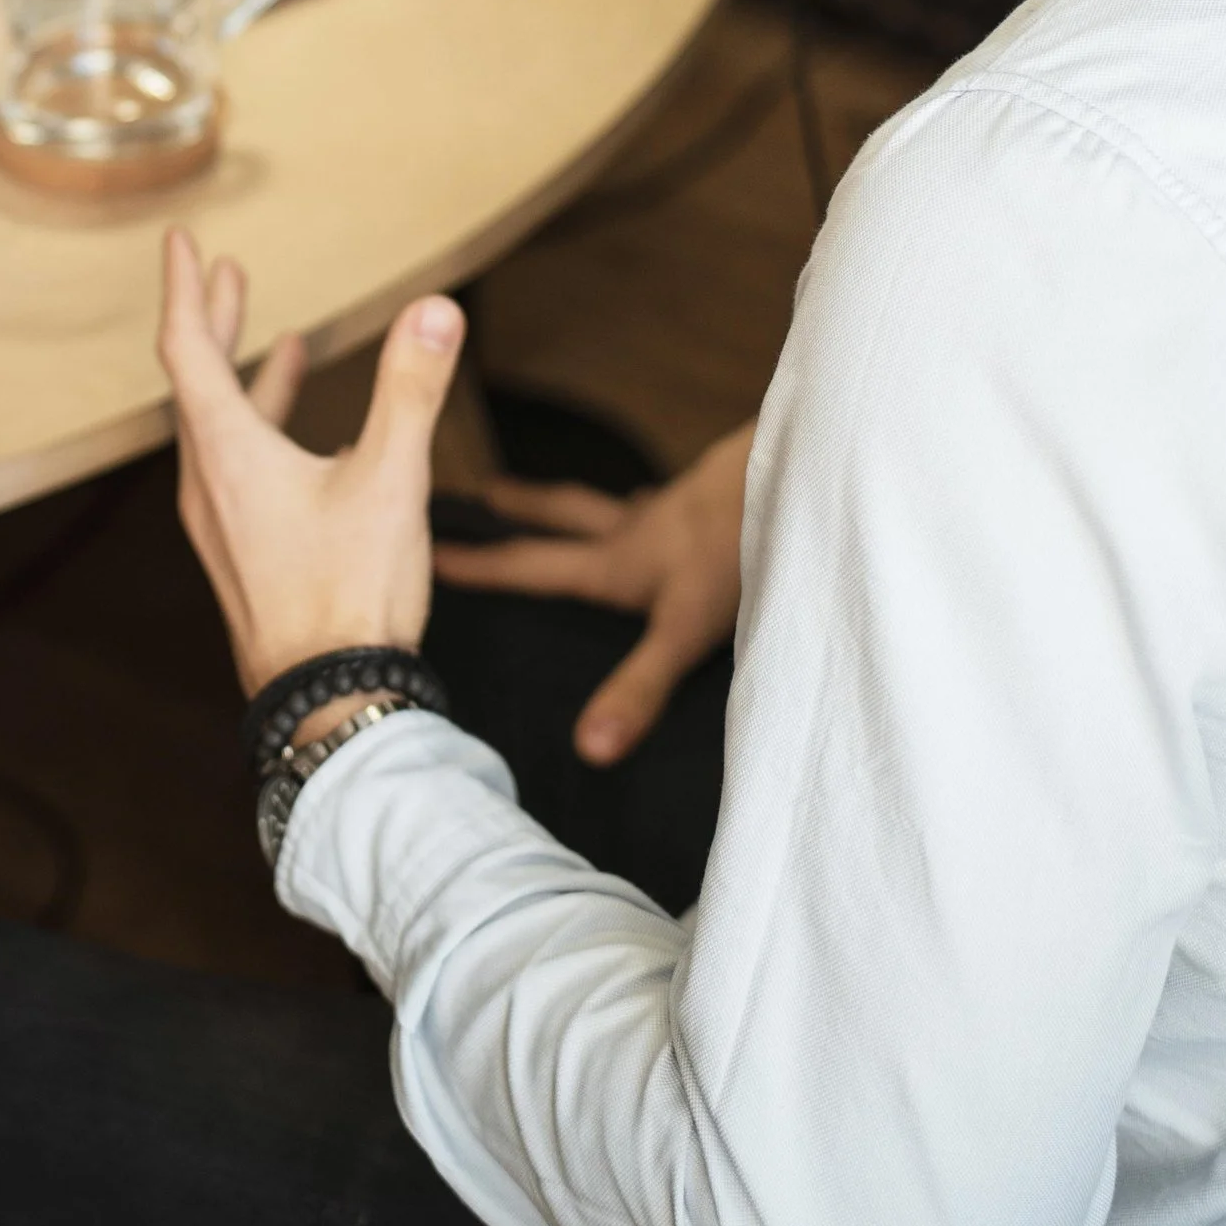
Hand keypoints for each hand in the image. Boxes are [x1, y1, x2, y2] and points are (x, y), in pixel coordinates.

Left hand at [157, 228, 466, 697]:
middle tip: (224, 271)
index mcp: (227, 454)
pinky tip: (312, 440)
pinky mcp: (244, 555)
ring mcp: (222, 525)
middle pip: (198, 384)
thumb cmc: (350, 596)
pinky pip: (240, 471)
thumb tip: (436, 309)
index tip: (180, 242)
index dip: (186, 290)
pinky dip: (265, 430)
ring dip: (246, 378)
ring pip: (221, 430)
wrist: (328, 703)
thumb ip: (412, 389)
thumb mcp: (391, 480)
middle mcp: (209, 485)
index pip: (189, 349)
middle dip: (215, 322)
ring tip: (279, 341)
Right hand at [431, 418, 754, 764]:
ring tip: (558, 499)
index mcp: (616, 564)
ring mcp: (676, 511)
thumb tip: (587, 749)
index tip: (429, 554)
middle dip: (520, 510)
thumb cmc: (740, 551)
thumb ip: (639, 689)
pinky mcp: (715, 500)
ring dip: (579, 504)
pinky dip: (647, 504)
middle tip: (483, 493)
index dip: (481, 567)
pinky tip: (659, 505)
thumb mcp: (684, 631)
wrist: (795, 476)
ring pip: (612, 504)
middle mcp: (637, 531)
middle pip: (564, 515)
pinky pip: (665, 502)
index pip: (532, 566)